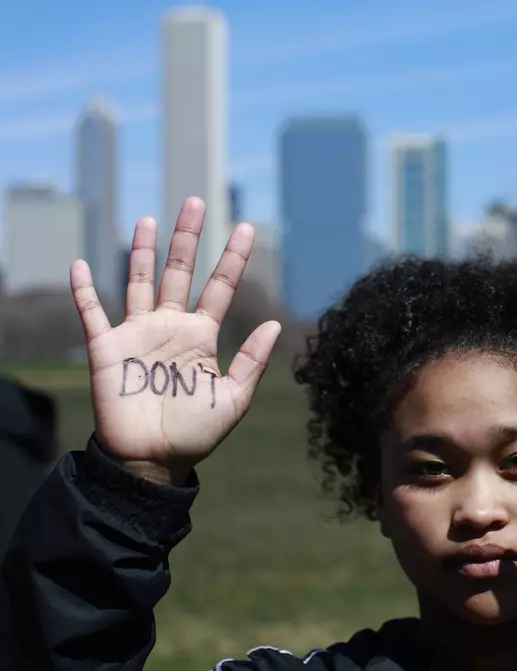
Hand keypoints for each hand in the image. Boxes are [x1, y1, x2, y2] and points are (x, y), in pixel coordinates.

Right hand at [70, 197, 280, 484]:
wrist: (153, 461)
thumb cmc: (196, 434)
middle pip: (179, 272)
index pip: (219, 287)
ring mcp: (138, 334)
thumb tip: (273, 322)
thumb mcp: (234, 398)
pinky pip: (92, 313)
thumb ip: (252, 361)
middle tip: (194, 200)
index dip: (232, 258)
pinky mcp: (107, 349)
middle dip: (187, 238)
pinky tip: (81, 264)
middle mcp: (171, 327)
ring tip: (150, 219)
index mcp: (202, 336)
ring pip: (139, 281)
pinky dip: (84, 290)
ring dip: (142, 251)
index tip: (245, 227)